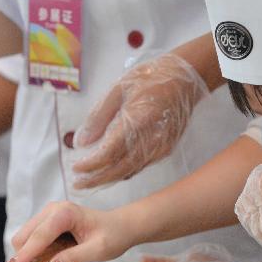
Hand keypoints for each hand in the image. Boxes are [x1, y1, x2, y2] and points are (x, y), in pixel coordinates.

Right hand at [7, 201, 133, 261]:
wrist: (121, 226)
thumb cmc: (113, 235)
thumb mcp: (98, 250)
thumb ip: (74, 259)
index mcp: (65, 213)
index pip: (40, 235)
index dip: (26, 253)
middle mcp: (53, 210)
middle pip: (25, 235)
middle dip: (23, 255)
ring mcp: (48, 214)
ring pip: (25, 236)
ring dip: (27, 254)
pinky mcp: (48, 222)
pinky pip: (32, 238)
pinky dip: (33, 252)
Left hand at [71, 54, 208, 188]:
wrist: (185, 79)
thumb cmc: (151, 78)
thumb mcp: (118, 89)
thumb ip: (99, 116)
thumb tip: (81, 142)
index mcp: (139, 119)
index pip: (111, 151)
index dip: (92, 164)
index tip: (75, 168)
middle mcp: (153, 138)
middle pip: (121, 168)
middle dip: (97, 179)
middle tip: (78, 184)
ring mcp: (162, 146)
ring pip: (131, 170)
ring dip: (109, 178)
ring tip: (88, 181)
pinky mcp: (166, 149)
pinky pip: (141, 166)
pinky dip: (123, 172)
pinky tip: (109, 172)